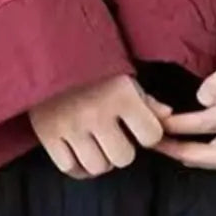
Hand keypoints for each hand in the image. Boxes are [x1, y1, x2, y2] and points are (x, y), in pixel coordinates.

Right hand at [28, 72, 171, 178]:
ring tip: (96, 141)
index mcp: (121, 95)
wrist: (48, 47)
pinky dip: (77, 164)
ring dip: (100, 158)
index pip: (151, 136)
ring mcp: (70, 126)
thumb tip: (167, 117)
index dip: (148, 132)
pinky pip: (69, 168)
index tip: (138, 125)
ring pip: (98, 167)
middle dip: (123, 148)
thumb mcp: (123, 73)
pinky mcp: (48, 134)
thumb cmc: (92, 60)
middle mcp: (97, 114)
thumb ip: (146, 98)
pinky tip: (79, 150)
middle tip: (114, 134)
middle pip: (124, 158)